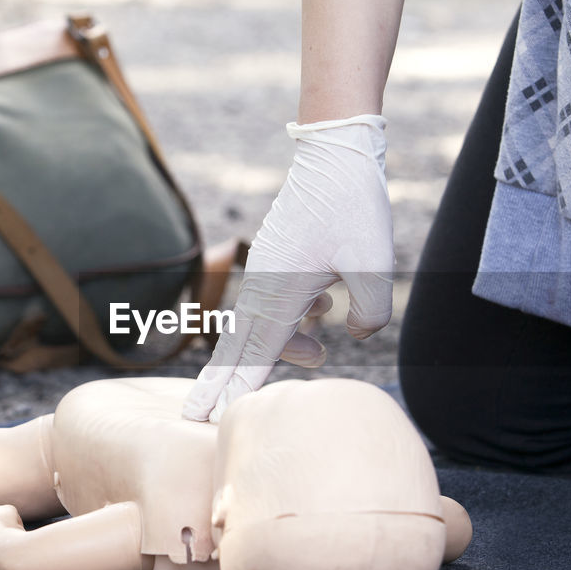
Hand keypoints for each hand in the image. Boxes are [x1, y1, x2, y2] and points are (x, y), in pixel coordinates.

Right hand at [182, 114, 393, 421]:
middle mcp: (265, 283)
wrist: (335, 150)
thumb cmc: (353, 203)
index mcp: (282, 290)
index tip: (212, 419)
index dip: (237, 390)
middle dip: (219, 384)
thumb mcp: (375, 261)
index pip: (256, 354)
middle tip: (195, 417)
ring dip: (279, 347)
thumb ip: (371, 311)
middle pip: (236, 346)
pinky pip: (273, 301)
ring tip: (318, 354)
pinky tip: (322, 307)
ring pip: (259, 324)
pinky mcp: (278, 258)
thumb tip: (358, 334)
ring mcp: (268, 269)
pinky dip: (289, 318)